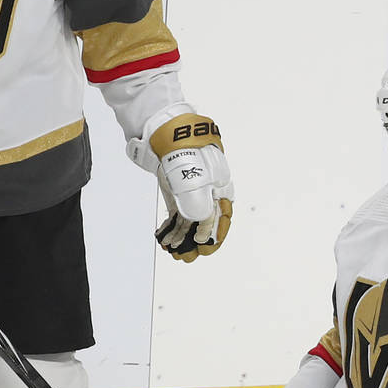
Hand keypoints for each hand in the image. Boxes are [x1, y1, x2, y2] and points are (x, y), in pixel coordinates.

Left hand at [128, 109, 232, 260]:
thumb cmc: (184, 152)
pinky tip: (164, 236)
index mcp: (220, 187)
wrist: (164, 132)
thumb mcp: (195, 182)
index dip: (215, 235)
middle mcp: (208, 191)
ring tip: (171, 249)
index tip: (204, 248)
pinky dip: (172, 226)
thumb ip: (201, 208)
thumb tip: (201, 227)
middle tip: (185, 255)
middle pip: (206, 222)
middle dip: (195, 241)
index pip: (223, 217)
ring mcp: (192, 191)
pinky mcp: (176, 191)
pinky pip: (178, 213)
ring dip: (181, 237)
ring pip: (190, 221)